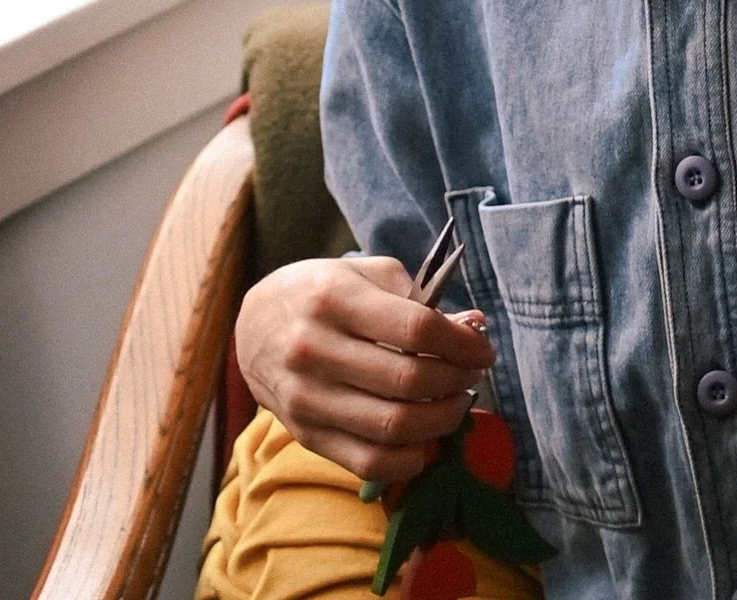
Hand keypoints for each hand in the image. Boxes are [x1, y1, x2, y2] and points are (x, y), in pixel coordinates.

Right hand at [235, 254, 496, 481]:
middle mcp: (314, 349)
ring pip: (391, 427)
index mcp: (334, 299)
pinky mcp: (304, 434)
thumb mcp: (367, 274)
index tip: (483, 349)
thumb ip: (420, 298)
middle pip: (408, 381)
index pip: (416, 329)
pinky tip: (426, 440)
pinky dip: (408, 459)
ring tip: (456, 403)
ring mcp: (306, 398)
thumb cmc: (322, 291)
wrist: (253, 324)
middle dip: (456, 381)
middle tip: (473, 375)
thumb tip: (474, 325)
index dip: (462, 343)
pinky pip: (366, 462)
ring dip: (441, 421)